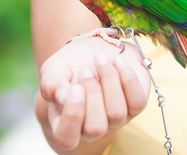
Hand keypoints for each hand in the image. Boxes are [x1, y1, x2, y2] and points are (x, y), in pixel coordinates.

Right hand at [36, 36, 150, 152]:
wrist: (94, 49)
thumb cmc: (70, 65)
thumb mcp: (53, 69)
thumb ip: (50, 83)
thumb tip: (60, 94)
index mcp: (64, 124)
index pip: (67, 138)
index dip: (72, 116)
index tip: (75, 87)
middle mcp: (91, 129)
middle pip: (95, 127)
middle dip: (92, 93)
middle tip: (86, 70)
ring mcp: (115, 121)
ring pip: (116, 113)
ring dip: (108, 80)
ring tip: (99, 59)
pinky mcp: (134, 106)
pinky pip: (136, 101)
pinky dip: (127, 78)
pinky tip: (117, 61)